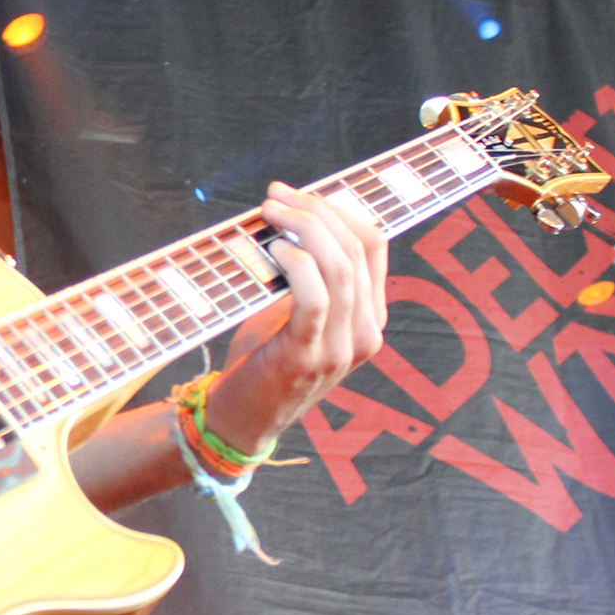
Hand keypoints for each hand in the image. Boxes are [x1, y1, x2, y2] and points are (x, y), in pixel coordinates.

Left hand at [201, 181, 389, 457]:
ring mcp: (341, 347)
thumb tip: (291, 217)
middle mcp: (365, 332)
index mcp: (368, 318)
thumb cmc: (262, 361)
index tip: (297, 193)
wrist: (242, 420)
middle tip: (275, 196)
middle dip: (316, 211)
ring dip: (304, 229)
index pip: (373, 245)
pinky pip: (315, 299)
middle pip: (357, 249)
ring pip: (341, 268)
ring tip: (269, 212)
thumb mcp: (293, 313)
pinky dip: (297, 265)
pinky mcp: (308, 356)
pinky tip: (275, 249)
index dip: (337, 209)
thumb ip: (305, 276)